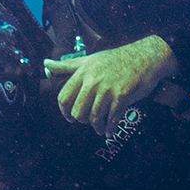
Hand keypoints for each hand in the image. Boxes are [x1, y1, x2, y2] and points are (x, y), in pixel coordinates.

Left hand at [44, 36, 177, 136]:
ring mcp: (107, 89)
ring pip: (94, 116)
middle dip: (81, 120)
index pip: (64, 97)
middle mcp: (92, 81)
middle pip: (77, 110)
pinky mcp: (122, 95)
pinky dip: (110, 128)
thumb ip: (66, 65)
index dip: (64, 111)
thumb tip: (45, 64)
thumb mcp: (88, 59)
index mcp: (82, 73)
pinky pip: (112, 118)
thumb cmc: (115, 59)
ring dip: (96, 127)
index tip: (70, 117)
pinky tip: (110, 131)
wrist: (144, 57)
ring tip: (100, 129)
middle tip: (87, 122)